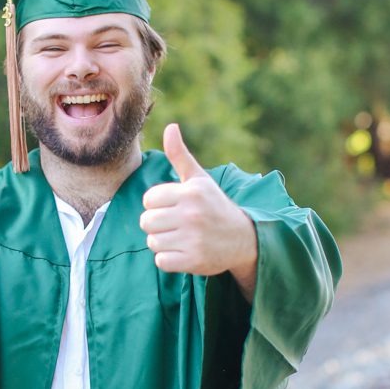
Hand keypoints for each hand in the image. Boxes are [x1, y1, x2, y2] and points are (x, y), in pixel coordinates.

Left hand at [139, 124, 256, 282]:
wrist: (243, 239)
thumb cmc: (215, 206)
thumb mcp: (200, 180)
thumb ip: (180, 156)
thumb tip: (170, 127)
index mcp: (191, 192)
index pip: (148, 199)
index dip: (156, 205)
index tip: (172, 207)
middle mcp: (192, 214)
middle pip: (146, 221)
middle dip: (156, 224)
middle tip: (174, 225)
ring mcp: (194, 238)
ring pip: (152, 242)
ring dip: (162, 242)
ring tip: (180, 238)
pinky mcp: (194, 260)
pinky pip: (161, 261)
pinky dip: (168, 259)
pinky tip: (183, 252)